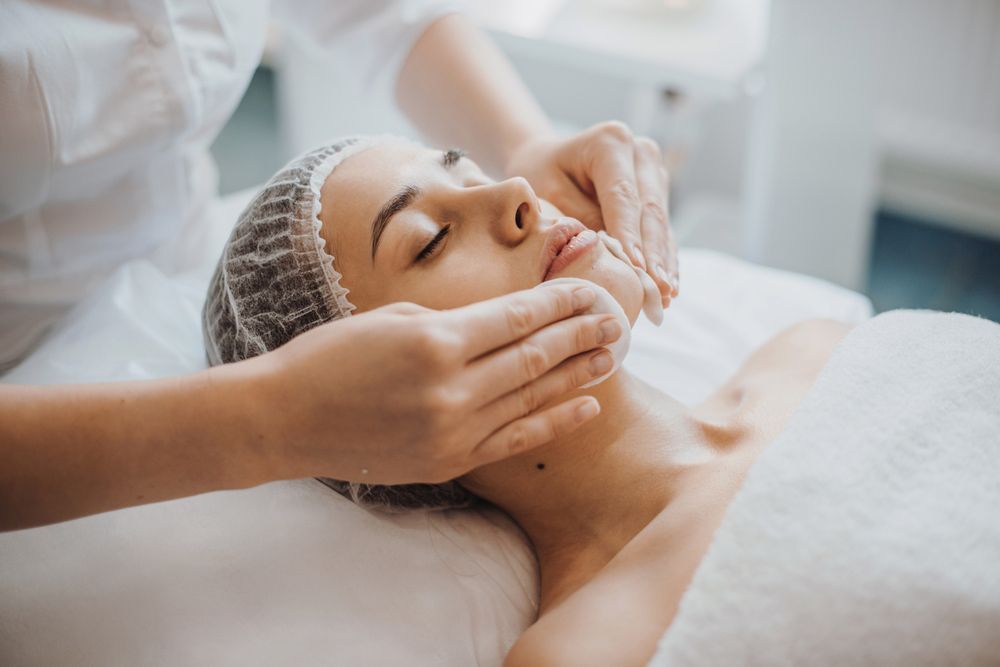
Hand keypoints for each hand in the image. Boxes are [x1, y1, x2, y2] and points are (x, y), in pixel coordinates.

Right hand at [253, 283, 620, 484]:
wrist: (284, 420)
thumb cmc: (329, 357)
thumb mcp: (392, 317)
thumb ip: (454, 322)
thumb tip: (505, 320)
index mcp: (436, 342)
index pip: (518, 316)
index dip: (560, 300)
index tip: (591, 286)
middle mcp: (453, 389)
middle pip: (535, 355)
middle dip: (580, 332)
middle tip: (615, 317)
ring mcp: (453, 432)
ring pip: (533, 396)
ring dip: (578, 374)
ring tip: (612, 354)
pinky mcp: (449, 463)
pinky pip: (515, 440)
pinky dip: (553, 422)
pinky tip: (586, 406)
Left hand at [505, 121, 678, 306]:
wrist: (549, 161)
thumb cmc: (542, 176)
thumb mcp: (548, 194)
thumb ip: (579, 220)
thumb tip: (609, 254)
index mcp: (610, 142)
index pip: (623, 196)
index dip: (630, 235)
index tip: (636, 268)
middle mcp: (640, 153)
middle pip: (650, 210)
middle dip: (654, 255)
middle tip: (658, 290)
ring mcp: (654, 172)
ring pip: (662, 224)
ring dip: (664, 262)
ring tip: (666, 296)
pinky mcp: (658, 193)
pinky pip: (663, 231)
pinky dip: (664, 260)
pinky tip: (668, 288)